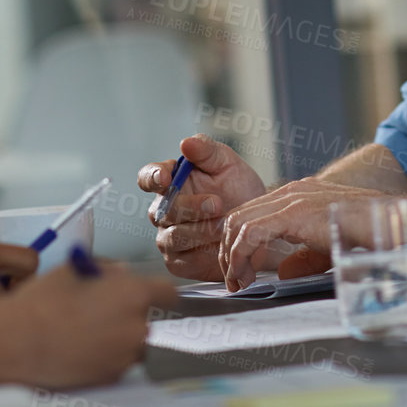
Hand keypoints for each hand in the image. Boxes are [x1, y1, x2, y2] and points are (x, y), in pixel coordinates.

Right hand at [0, 264, 177, 388]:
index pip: (167, 293)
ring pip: (131, 342)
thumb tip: (120, 273)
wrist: (16, 341)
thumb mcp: (75, 268)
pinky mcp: (110, 377)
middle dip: (127, 313)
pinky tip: (79, 347)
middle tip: (96, 309)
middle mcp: (136, 327)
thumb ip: (107, 268)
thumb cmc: (43, 301)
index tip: (154, 293)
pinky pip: (116, 362)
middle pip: (144, 319)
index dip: (159, 291)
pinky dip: (105, 355)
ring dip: (117, 336)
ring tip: (83, 330)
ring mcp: (124, 356)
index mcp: (133, 294)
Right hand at [139, 135, 266, 280]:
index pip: (148, 177)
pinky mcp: (179, 262)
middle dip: (190, 207)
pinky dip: (203, 252)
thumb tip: (185, 143)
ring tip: (225, 225)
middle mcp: (164, 211)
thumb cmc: (239, 189)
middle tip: (218, 204)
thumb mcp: (227, 163)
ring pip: (173, 237)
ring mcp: (169, 238)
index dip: (152, 177)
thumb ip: (207, 150)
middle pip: (163, 210)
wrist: (258, 224)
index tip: (165, 178)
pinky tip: (220, 246)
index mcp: (170, 181)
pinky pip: (183, 260)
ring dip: (201, 230)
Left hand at [217, 178, 385, 291]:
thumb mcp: (328, 246)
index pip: (250, 214)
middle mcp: (290, 193)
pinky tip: (246, 276)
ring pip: (239, 222)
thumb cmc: (368, 233)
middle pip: (238, 216)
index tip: (239, 272)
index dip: (237, 244)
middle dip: (228, 250)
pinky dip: (242, 255)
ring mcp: (291, 199)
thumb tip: (283, 272)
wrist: (390, 221)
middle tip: (232, 280)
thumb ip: (303, 257)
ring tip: (237, 282)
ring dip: (231, 256)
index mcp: (297, 197)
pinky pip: (252, 232)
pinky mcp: (294, 213)